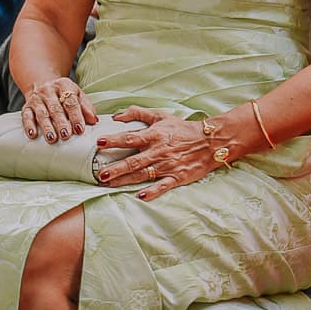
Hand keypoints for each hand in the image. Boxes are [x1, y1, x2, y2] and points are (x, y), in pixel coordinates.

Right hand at [21, 77, 96, 143]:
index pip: (71, 101)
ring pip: (42, 113)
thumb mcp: (77, 95)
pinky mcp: (26, 106)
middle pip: (56, 108)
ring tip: (52, 139)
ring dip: (47, 127)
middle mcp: (48, 90)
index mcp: (64, 85)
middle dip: (61, 123)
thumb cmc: (63, 94)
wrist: (42, 83)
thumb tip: (93, 120)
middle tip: (66, 135)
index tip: (79, 130)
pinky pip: (26, 116)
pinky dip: (29, 125)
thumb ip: (86, 107)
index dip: (76, 116)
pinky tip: (33, 134)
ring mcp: (36, 98)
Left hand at [94, 107, 220, 200]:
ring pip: (143, 174)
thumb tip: (117, 116)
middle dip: (115, 168)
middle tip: (99, 174)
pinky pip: (163, 186)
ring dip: (125, 180)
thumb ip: (137, 113)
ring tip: (109, 184)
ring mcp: (168, 165)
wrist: (211, 142)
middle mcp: (158, 151)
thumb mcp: (160, 116)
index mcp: (154, 135)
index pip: (129, 137)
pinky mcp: (178, 177)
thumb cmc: (182, 128)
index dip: (114, 140)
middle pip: (133, 161)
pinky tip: (140, 196)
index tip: (99, 143)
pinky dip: (152, 192)